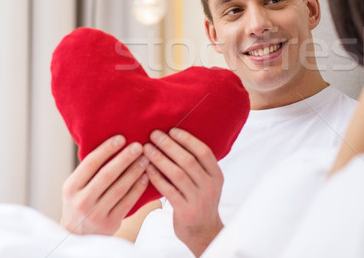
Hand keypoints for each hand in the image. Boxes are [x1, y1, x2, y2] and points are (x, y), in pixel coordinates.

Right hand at [60, 135, 149, 234]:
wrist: (78, 235)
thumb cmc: (81, 201)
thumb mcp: (76, 187)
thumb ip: (89, 170)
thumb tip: (113, 142)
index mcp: (71, 187)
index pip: (90, 163)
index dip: (107, 149)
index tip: (121, 138)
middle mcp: (81, 201)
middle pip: (107, 175)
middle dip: (125, 158)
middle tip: (138, 146)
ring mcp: (95, 214)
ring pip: (120, 188)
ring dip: (135, 171)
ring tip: (146, 159)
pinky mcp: (110, 223)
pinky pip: (128, 202)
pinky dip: (138, 188)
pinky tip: (145, 176)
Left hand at [144, 129, 223, 256]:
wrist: (204, 232)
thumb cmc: (200, 202)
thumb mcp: (207, 182)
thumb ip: (198, 166)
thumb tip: (176, 140)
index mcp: (217, 175)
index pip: (203, 152)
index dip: (187, 139)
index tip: (172, 130)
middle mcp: (210, 186)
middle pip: (188, 160)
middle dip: (169, 145)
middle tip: (154, 135)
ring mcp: (199, 199)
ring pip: (177, 174)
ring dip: (160, 159)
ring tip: (147, 149)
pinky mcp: (186, 211)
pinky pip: (168, 190)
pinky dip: (157, 178)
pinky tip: (147, 169)